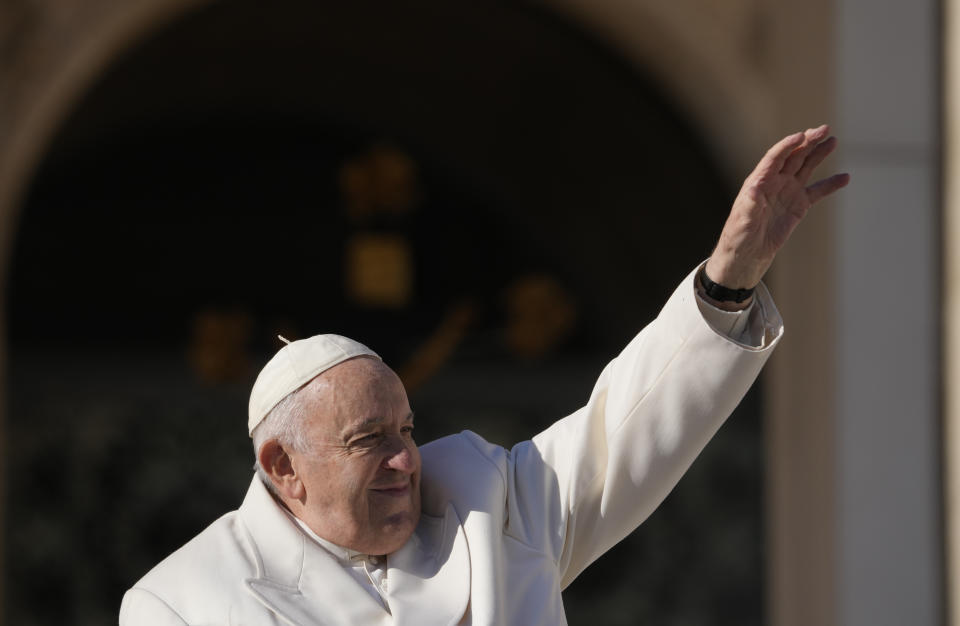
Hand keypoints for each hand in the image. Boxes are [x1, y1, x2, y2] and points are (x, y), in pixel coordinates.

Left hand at [705, 125, 849, 290]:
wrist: (747, 253)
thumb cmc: (739, 235)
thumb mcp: (742, 219)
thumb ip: (749, 203)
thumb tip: (754, 187)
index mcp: (759, 181)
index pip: (775, 157)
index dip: (788, 145)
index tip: (802, 136)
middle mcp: (774, 182)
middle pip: (794, 156)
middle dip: (808, 142)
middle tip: (824, 129)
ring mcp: (788, 192)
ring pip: (806, 167)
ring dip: (819, 153)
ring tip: (832, 141)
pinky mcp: (799, 206)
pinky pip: (817, 191)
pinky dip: (831, 184)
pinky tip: (845, 177)